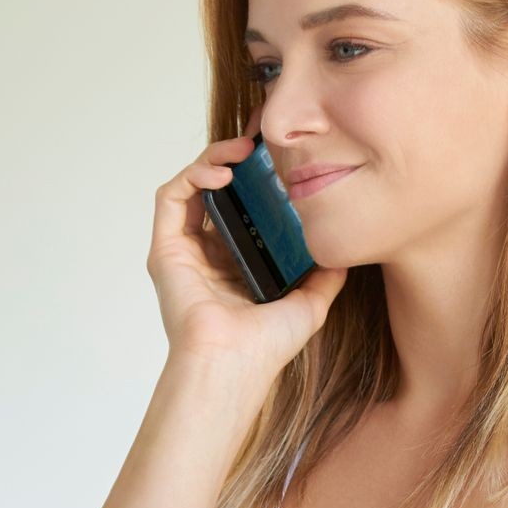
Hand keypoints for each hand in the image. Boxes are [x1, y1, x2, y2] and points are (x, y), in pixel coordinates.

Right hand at [148, 108, 348, 381]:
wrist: (234, 364)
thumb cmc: (263, 346)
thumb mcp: (309, 303)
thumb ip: (323, 278)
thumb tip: (342, 255)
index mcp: (233, 264)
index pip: (240, 207)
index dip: (254, 179)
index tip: (277, 158)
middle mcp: (204, 254)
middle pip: (215, 190)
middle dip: (234, 160)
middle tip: (259, 143)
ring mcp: (182, 251)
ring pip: (191, 186)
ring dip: (214, 160)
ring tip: (241, 151)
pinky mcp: (164, 249)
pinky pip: (171, 197)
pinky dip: (193, 175)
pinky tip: (223, 172)